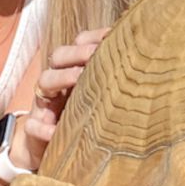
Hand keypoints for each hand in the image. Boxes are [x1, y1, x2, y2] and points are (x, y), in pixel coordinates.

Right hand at [18, 27, 109, 168]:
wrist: (52, 151)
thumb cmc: (83, 121)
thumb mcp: (99, 101)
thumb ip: (115, 85)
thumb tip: (151, 70)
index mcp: (73, 72)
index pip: (79, 44)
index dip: (92, 37)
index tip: (112, 34)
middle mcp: (57, 83)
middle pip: (59, 56)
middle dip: (77, 52)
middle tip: (95, 53)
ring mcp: (44, 104)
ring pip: (44, 81)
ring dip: (61, 77)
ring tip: (78, 77)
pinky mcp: (35, 129)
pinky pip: (34, 125)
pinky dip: (42, 128)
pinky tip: (53, 132)